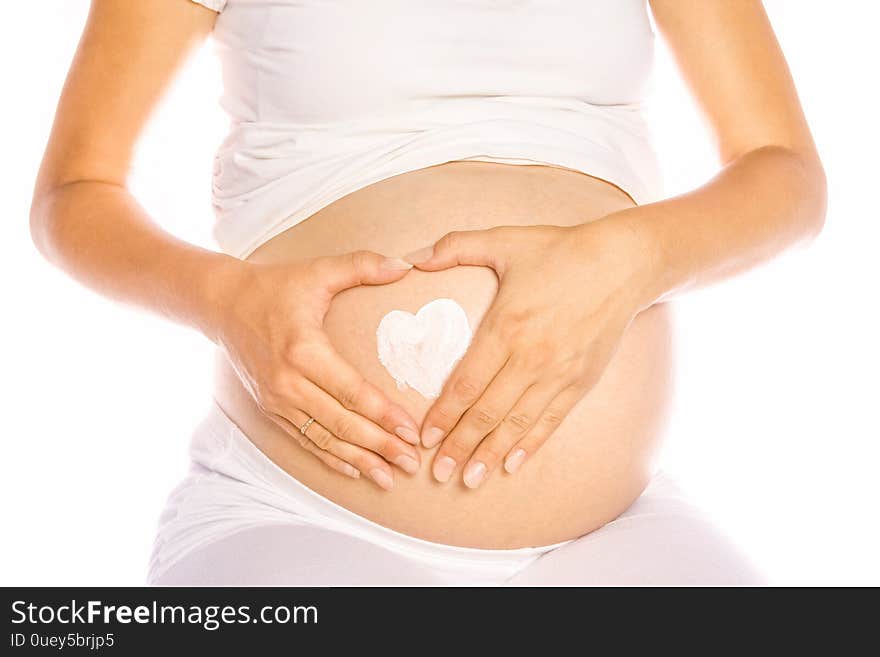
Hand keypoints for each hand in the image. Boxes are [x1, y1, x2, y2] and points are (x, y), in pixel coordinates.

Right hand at [212, 251, 422, 489]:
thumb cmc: (275, 287)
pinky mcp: (270, 409)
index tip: (411, 431)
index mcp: (304, 350)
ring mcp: (276, 400)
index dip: (383, 415)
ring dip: (358, 460)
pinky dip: (330, 458)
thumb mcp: (317, 271)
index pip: (351, 391)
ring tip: (389, 477)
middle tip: (411, 462)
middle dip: (379, 446)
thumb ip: (362, 266)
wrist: (222, 304)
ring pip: (324, 439)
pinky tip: (354, 471)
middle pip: (341, 423)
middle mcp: (288, 382)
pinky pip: (305, 440)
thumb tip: (406, 264)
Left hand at [405, 218, 655, 487]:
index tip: (424, 438)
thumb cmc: (560, 249)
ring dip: (490, 454)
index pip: (466, 384)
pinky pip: (551, 421)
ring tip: (469, 480)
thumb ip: (455, 247)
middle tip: (436, 473)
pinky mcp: (581, 382)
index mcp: (506, 328)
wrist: (623, 262)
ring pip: (517, 424)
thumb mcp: (504, 240)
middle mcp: (530, 358)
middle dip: (459, 446)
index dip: (443, 416)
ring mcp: (558, 374)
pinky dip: (529, 445)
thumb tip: (412, 255)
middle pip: (487, 413)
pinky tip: (511, 464)